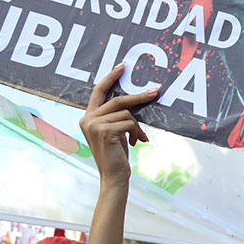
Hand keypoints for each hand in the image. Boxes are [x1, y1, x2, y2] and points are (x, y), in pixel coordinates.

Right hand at [79, 64, 157, 184]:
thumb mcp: (115, 132)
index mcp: (88, 117)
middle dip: (138, 96)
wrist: (114, 177)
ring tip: (139, 139)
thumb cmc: (116, 156)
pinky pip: (129, 123)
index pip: (98, 91)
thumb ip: (116, 117)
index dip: (110, 77)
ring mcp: (94, 124)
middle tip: (156, 91)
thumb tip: (134, 102)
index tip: (123, 67)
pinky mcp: (105, 131)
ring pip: (126, 114)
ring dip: (137, 127)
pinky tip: (136, 143)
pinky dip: (137, 132)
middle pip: (117, 100)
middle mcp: (87, 119)